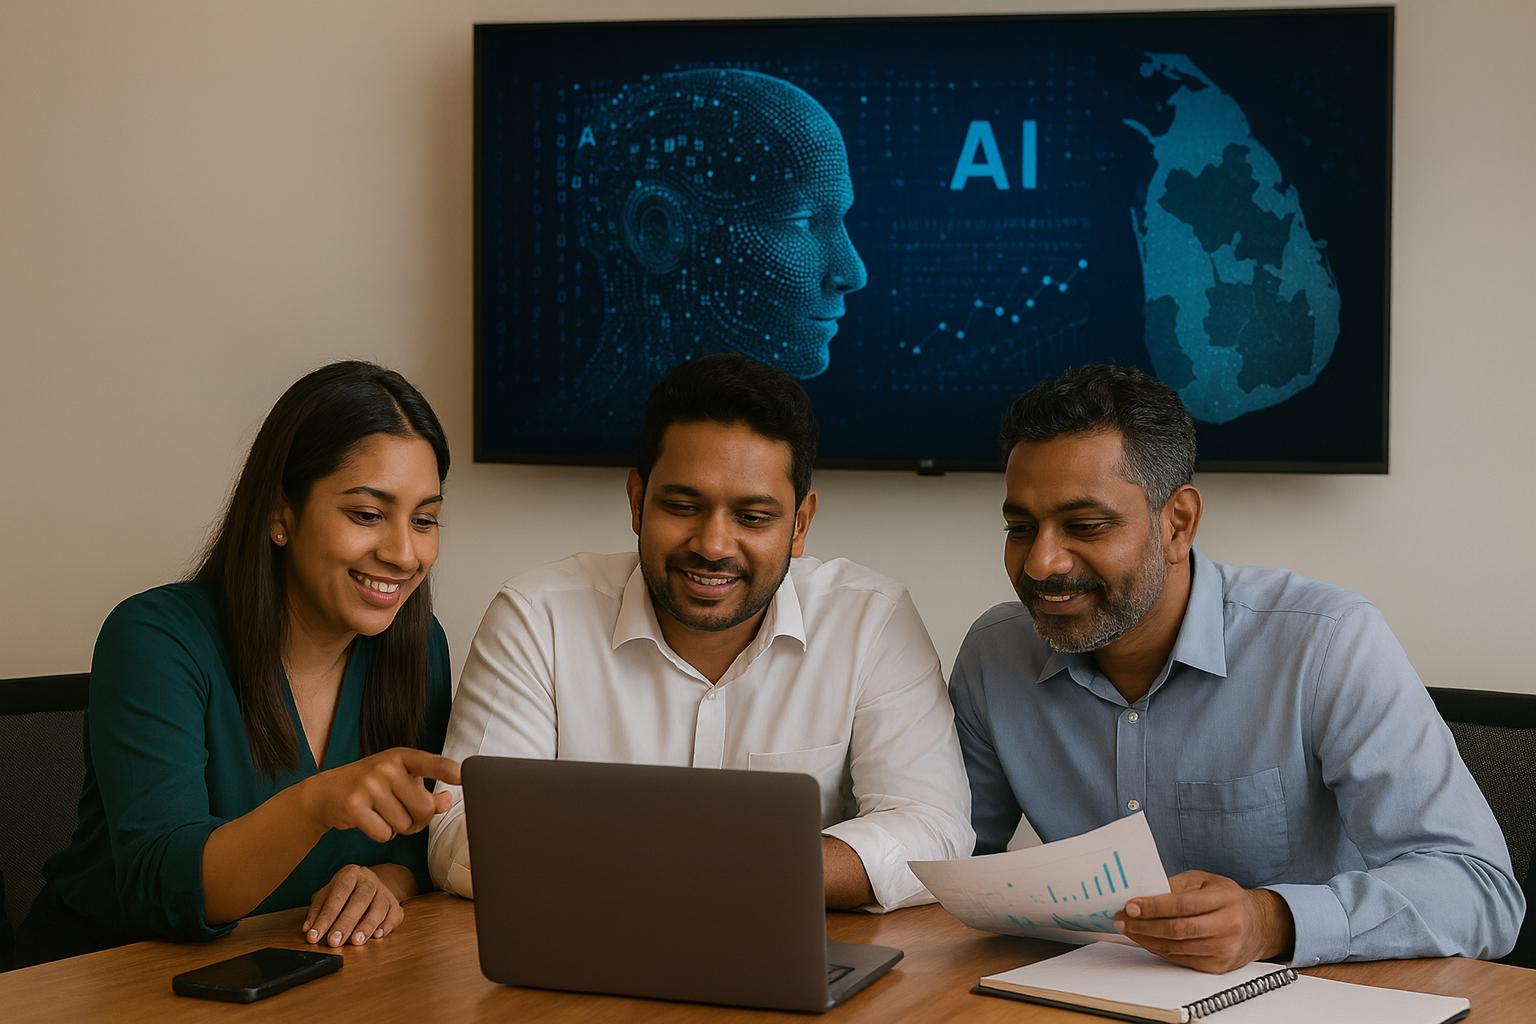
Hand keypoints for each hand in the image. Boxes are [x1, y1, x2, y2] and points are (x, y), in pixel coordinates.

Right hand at [299, 747, 460, 842]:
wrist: (326, 793)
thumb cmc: (373, 787)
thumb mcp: (401, 782)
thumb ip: (427, 792)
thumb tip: (447, 802)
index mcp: (401, 756)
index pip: (431, 763)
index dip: (448, 770)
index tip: (463, 774)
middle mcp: (386, 767)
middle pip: (424, 809)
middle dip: (418, 820)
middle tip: (403, 811)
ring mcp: (369, 785)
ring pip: (405, 826)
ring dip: (397, 827)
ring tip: (381, 812)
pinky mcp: (354, 806)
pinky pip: (385, 835)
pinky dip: (381, 834)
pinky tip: (369, 820)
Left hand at [302, 863, 408, 947]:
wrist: (371, 883)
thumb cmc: (344, 892)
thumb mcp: (327, 895)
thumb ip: (317, 911)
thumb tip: (308, 929)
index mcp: (350, 874)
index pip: (337, 895)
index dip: (325, 917)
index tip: (314, 936)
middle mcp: (369, 880)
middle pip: (360, 900)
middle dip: (346, 923)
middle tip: (334, 941)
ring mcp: (384, 892)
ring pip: (379, 908)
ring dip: (367, 926)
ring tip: (356, 941)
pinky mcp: (395, 904)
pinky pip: (394, 915)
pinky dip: (386, 926)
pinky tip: (377, 936)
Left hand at [1114, 870, 1294, 972]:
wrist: (1258, 925)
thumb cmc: (1227, 899)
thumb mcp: (1205, 881)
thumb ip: (1176, 884)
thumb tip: (1144, 891)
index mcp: (1224, 900)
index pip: (1182, 904)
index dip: (1153, 906)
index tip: (1130, 905)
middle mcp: (1227, 926)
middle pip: (1177, 929)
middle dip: (1143, 925)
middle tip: (1121, 918)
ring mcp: (1223, 949)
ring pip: (1176, 947)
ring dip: (1146, 939)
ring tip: (1128, 928)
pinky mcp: (1217, 966)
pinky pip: (1181, 959)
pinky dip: (1159, 950)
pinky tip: (1146, 940)